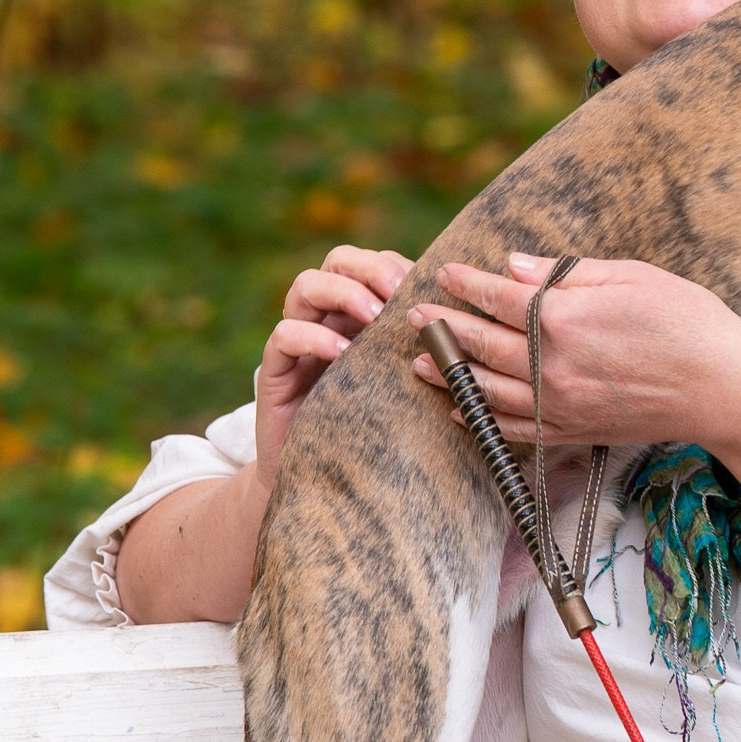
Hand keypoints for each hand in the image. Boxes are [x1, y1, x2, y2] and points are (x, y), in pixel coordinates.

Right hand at [255, 244, 412, 487]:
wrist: (326, 480)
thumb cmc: (377, 429)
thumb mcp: (405, 383)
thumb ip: (422, 351)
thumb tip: (465, 326)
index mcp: (360, 313)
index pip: (373, 263)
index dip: (396, 267)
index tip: (424, 289)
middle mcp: (328, 318)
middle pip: (338, 261)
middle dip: (370, 268)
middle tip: (397, 293)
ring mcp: (299, 341)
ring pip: (306, 286)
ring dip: (344, 292)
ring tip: (373, 317)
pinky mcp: (275, 370)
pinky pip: (284, 334)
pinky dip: (313, 336)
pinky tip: (341, 351)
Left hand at [409, 252, 740, 458]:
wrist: (723, 388)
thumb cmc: (686, 321)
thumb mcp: (630, 277)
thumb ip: (565, 274)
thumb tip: (513, 267)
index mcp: (564, 318)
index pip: (497, 297)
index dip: (465, 283)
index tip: (444, 272)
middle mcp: (551, 365)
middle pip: (480, 344)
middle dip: (443, 328)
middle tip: (413, 316)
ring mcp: (559, 404)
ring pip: (485, 391)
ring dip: (449, 376)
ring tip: (420, 362)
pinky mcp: (572, 431)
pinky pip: (512, 428)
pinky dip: (481, 420)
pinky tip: (460, 412)